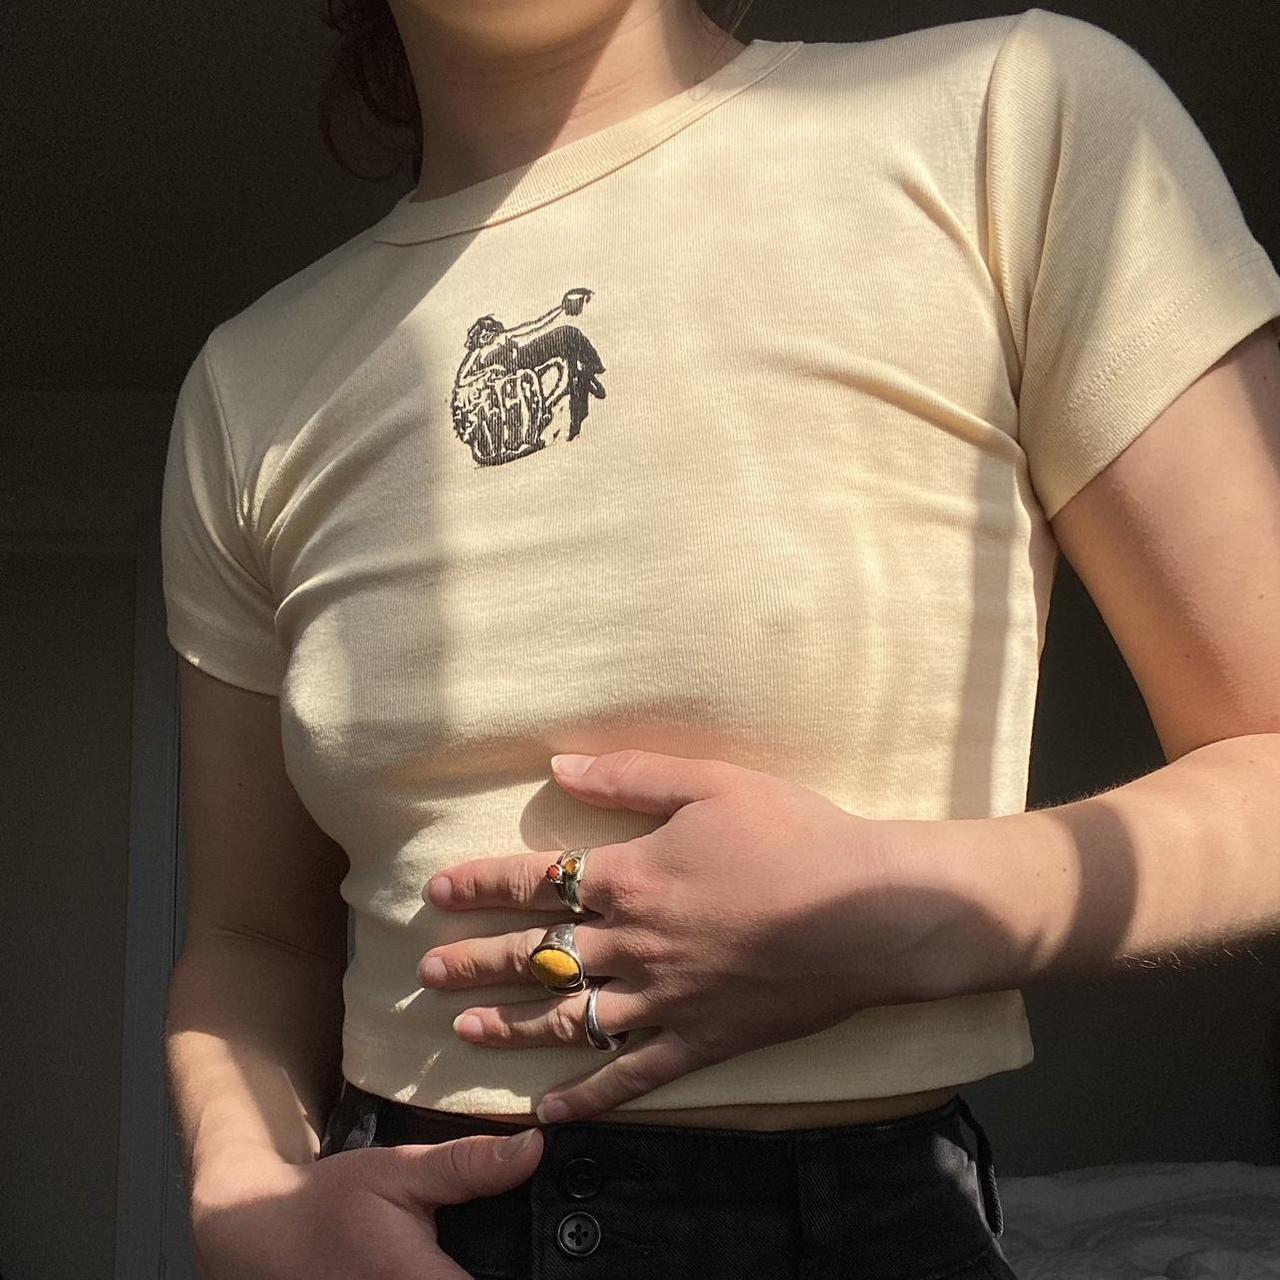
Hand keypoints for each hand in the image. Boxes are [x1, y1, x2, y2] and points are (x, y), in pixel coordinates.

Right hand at [189, 1128, 541, 1278]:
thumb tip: (534, 1148)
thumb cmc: (329, 1202)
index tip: (552, 1254)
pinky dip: (443, 1278)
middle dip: (501, 1269)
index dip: (530, 1270)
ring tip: (482, 1251)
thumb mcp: (400, 1170)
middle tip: (508, 1248)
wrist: (260, 1236)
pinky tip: (448, 1260)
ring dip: (480, 1272)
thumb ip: (469, 1165)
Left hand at [419, 750, 970, 1121]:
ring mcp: (666, 1001)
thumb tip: (558, 767)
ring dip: (512, 1027)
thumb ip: (631, 776)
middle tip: (427, 972)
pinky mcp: (701, 1043)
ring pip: (569, 1021)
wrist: (870, 912)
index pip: (538, 882)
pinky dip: (588, 1097)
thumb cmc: (795, 835)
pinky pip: (632, 1076)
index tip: (439, 892)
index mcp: (634, 878)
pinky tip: (551, 1112)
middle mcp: (636, 945)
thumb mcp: (713, 783)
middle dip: (477, 962)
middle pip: (539, 956)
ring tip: (466, 1030)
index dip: (483, 885)